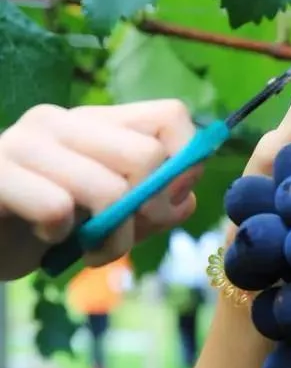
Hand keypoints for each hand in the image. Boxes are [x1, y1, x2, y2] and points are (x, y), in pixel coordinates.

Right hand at [0, 100, 201, 279]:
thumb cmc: (43, 228)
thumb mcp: (107, 219)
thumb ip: (149, 206)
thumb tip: (188, 195)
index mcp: (96, 126)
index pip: (171, 116)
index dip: (186, 162)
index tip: (168, 202)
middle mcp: (63, 122)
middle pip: (148, 156)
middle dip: (150, 212)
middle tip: (124, 237)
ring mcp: (25, 143)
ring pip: (110, 189)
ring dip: (113, 240)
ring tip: (92, 251)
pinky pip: (56, 207)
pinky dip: (63, 237)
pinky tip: (48, 237)